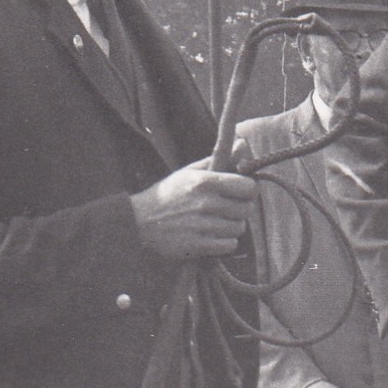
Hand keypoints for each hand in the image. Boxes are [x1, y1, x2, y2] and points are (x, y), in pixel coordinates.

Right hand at [129, 160, 260, 260]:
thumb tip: (245, 142)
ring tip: (214, 223)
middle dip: (239, 210)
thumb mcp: (189, 172)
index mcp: (205, 181)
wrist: (139, 221)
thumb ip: (219, 159)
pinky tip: (210, 236)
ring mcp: (202, 225)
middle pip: (247, 209)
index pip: (249, 188)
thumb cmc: (168, 194)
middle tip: (224, 209)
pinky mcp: (199, 245)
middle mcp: (205, 202)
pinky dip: (224, 243)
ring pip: (239, 228)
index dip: (247, 191)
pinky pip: (230, 245)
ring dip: (230, 227)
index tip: (239, 192)